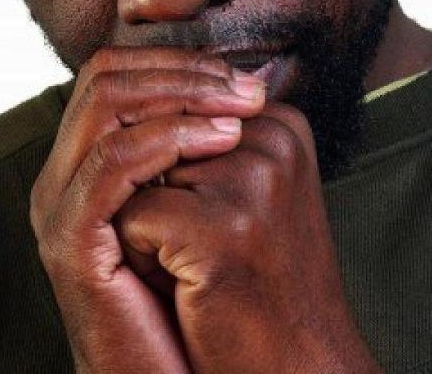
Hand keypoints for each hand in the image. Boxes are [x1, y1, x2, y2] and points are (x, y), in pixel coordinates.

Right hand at [29, 47, 265, 372]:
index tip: (238, 77)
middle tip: (241, 86)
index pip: (117, 71)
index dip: (176, 63)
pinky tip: (222, 140)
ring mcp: (61, 202)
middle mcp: (67, 171)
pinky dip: (167, 139)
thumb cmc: (201, 285)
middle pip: (106, 75)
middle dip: (180, 71)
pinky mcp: (70, 238)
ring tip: (239, 112)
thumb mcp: (203, 197)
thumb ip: (205, 140)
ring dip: (179, 95)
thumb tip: (255, 80)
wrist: (187, 370)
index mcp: (92, 157)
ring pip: (106, 105)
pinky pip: (112, 162)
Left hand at [116, 102, 382, 373]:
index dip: (175, 168)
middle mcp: (272, 140)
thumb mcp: (251, 186)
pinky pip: (134, 216)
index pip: (181, 108)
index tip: (216, 213)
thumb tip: (155, 86)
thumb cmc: (261, 274)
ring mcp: (251, 181)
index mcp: (281, 122)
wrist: (298, 362)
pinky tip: (190, 284)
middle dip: (160, 190)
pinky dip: (142, 256)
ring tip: (199, 260)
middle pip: (157, 139)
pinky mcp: (221, 226)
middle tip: (207, 242)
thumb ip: (214, 133)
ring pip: (139, 174)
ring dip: (149, 222)